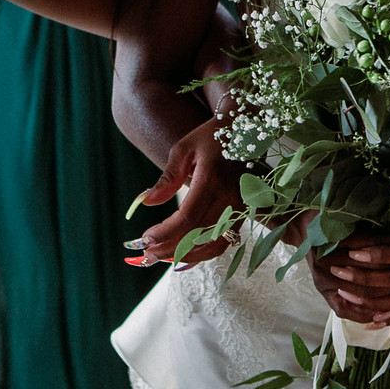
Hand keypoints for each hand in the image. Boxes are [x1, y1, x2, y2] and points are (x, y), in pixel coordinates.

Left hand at [131, 118, 241, 266]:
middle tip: (146, 254)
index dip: (165, 232)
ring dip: (186, 256)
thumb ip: (166, 179)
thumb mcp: (183, 150)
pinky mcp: (244, 213)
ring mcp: (241, 207)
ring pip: (214, 245)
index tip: (145, 238)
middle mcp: (230, 196)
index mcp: (212, 179)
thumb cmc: (208, 138)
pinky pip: (224, 242)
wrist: (243, 130)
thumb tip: (146, 202)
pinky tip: (184, 257)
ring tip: (162, 258)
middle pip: (198, 235)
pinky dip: (204, 254)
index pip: (187, 217)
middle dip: (169, 249)